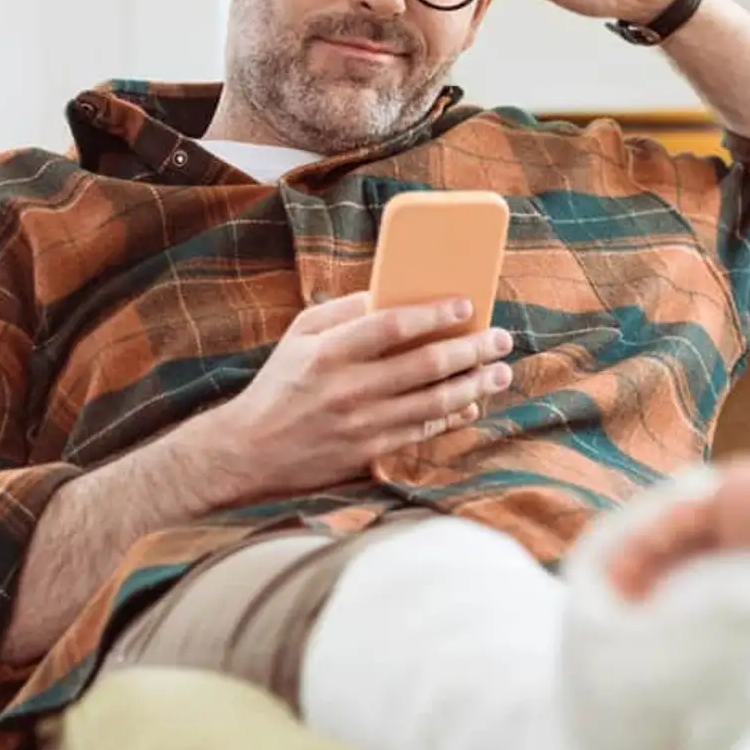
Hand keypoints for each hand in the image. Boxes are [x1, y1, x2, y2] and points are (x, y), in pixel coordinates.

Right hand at [209, 293, 514, 501]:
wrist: (248, 453)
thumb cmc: (278, 386)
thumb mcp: (299, 336)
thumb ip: (343, 311)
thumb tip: (389, 294)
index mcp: (328, 352)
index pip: (392, 325)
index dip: (434, 314)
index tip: (466, 305)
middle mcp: (348, 389)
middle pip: (425, 365)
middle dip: (472, 349)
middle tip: (500, 338)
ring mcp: (362, 425)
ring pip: (434, 403)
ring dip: (474, 385)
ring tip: (500, 371)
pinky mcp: (369, 454)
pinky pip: (422, 432)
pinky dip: (452, 418)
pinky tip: (472, 404)